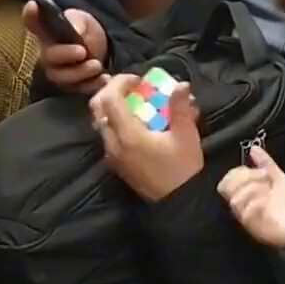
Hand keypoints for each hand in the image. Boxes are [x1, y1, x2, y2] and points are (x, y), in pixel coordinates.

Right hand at [23, 2, 107, 94]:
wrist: (103, 51)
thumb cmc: (84, 32)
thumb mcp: (83, 21)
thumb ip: (77, 23)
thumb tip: (76, 31)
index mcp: (47, 33)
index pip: (33, 23)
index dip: (30, 16)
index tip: (33, 5)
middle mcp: (48, 54)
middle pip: (48, 57)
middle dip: (64, 54)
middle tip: (83, 51)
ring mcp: (58, 73)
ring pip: (61, 78)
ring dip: (80, 72)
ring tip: (97, 65)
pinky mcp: (71, 88)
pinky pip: (78, 90)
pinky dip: (92, 86)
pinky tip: (104, 79)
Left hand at [89, 73, 203, 200]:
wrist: (177, 203)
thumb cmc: (183, 169)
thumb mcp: (186, 135)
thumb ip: (180, 107)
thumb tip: (181, 85)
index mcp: (128, 135)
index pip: (110, 98)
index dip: (120, 82)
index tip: (138, 80)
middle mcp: (113, 144)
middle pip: (98, 108)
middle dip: (112, 92)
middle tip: (132, 88)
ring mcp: (111, 155)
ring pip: (101, 121)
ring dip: (114, 106)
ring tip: (136, 103)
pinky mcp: (115, 163)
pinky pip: (108, 135)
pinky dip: (117, 121)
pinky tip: (137, 122)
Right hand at [218, 146, 284, 248]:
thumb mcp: (281, 179)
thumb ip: (266, 164)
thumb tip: (253, 148)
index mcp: (248, 195)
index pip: (228, 180)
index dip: (240, 172)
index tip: (262, 171)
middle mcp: (245, 207)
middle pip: (227, 188)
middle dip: (246, 178)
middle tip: (265, 179)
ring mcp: (250, 219)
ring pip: (236, 200)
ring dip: (253, 190)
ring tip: (268, 192)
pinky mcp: (256, 230)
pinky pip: (247, 214)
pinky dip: (257, 203)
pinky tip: (269, 202)